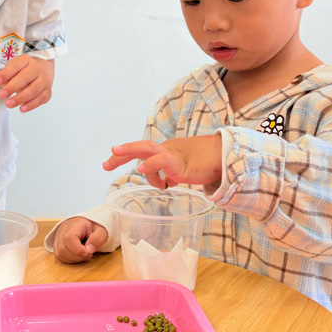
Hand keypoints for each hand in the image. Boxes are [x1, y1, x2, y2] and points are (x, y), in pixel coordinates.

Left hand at [0, 56, 53, 112]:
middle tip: (2, 95)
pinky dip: (31, 105)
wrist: (43, 71)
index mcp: (27, 61)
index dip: (6, 74)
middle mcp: (38, 69)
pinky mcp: (48, 92)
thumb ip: (4, 74)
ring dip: (21, 98)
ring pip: (34, 90)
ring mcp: (44, 81)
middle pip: (26, 77)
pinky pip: (41, 99)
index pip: (16, 65)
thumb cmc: (24, 71)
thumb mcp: (13, 68)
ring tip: (9, 104)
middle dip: (13, 87)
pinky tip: (22, 108)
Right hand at [53, 217, 108, 262]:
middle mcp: (62, 230)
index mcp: (74, 224)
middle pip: (63, 248)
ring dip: (74, 259)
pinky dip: (70, 260)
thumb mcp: (102, 231)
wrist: (88, 224)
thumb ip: (97, 238)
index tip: (89, 252)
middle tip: (89, 254)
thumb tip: (89, 249)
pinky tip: (78, 256)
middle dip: (77, 256)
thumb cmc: (94, 228)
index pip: (69, 238)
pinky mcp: (57, 244)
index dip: (78, 249)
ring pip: (60, 254)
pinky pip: (59, 256)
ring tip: (84, 254)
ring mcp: (58, 237)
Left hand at [102, 134, 225, 190]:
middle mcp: (167, 150)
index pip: (142, 152)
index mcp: (166, 152)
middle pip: (140, 147)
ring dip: (129, 151)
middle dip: (121, 154)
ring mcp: (173, 156)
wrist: (226, 157)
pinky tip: (142, 170)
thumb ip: (171, 175)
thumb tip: (165, 184)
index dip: (124, 155)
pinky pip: (163, 161)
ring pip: (148, 149)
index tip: (108, 162)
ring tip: (113, 155)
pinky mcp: (181, 164)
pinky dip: (151, 165)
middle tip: (105, 163)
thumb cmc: (207, 163)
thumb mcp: (184, 170)